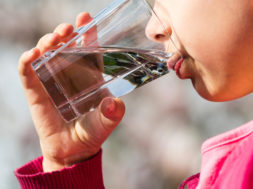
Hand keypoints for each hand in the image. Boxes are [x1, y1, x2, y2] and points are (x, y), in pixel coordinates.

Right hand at [18, 12, 124, 171]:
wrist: (72, 150)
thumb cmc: (91, 133)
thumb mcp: (106, 122)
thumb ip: (113, 113)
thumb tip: (114, 103)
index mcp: (89, 76)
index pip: (88, 49)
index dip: (88, 33)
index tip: (86, 18)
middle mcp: (70, 74)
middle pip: (66, 46)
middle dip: (65, 33)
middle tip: (68, 28)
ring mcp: (52, 80)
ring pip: (46, 53)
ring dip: (48, 42)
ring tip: (53, 39)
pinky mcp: (36, 91)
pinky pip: (28, 72)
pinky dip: (28, 61)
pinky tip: (32, 55)